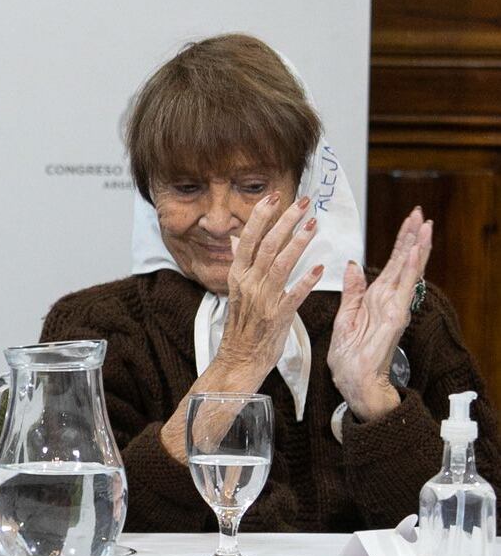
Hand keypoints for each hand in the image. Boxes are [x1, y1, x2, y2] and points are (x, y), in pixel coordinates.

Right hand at [218, 192, 323, 376]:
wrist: (240, 358)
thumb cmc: (242, 325)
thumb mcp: (236, 290)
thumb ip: (239, 262)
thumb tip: (236, 239)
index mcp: (237, 275)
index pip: (248, 238)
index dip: (261, 216)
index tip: (274, 197)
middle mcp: (248, 283)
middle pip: (267, 245)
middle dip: (286, 221)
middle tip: (303, 203)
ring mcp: (263, 299)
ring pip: (281, 264)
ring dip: (298, 243)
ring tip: (313, 225)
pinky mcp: (278, 317)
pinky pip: (294, 295)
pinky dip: (306, 281)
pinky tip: (319, 268)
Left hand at [330, 207, 430, 422]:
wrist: (352, 380)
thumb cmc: (349, 352)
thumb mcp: (345, 314)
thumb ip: (352, 290)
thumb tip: (354, 264)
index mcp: (375, 297)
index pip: (392, 263)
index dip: (401, 242)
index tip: (409, 221)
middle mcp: (388, 300)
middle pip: (404, 263)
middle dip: (412, 238)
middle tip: (420, 214)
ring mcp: (394, 309)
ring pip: (408, 273)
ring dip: (416, 250)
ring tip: (424, 227)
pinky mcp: (393, 320)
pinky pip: (402, 292)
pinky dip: (409, 273)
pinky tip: (414, 256)